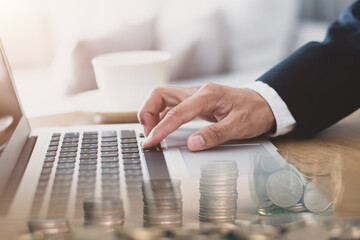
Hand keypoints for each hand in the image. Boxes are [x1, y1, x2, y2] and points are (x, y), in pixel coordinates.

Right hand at [138, 83, 274, 150]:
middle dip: (147, 113)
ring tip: (154, 133)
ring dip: (152, 114)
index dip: (160, 129)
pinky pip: (171, 106)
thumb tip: (192, 144)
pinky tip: (164, 128)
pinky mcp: (194, 102)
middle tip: (150, 135)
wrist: (263, 104)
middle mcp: (197, 92)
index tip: (151, 142)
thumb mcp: (239, 126)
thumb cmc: (253, 112)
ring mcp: (194, 95)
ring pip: (162, 98)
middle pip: (160, 94)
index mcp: (207, 95)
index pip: (176, 112)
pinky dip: (162, 116)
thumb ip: (215, 135)